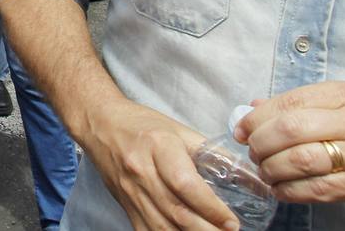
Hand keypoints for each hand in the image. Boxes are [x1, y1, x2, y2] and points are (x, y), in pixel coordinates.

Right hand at [83, 99, 238, 229]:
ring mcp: (131, 192)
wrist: (99, 124)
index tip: (232, 220)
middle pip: (176, 211)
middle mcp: (142, 172)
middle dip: (207, 229)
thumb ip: (209, 152)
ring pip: (163, 227)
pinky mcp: (126, 206)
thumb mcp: (178, 130)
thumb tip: (245, 173)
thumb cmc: (141, 124)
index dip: (210, 207)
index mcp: (158, 148)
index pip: (184, 184)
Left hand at [237, 81, 344, 214]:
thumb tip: (257, 106)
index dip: (257, 117)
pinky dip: (289, 190)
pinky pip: (316, 189)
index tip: (242, 128)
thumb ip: (304, 104)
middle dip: (260, 142)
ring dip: (271, 168)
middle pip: (290, 129)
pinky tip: (281, 188)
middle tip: (252, 150)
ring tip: (265, 171)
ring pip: (299, 160)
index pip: (290, 102)